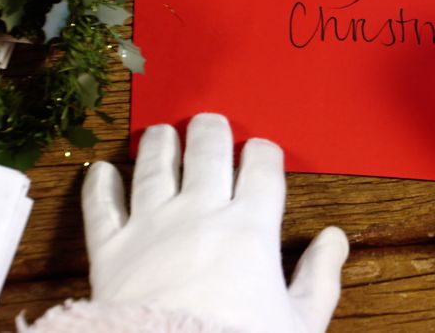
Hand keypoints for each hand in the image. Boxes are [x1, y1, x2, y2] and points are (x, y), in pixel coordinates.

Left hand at [82, 113, 347, 332]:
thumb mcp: (301, 319)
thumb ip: (320, 276)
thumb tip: (334, 240)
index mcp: (251, 226)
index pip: (261, 166)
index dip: (264, 150)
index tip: (262, 150)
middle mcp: (201, 214)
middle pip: (206, 152)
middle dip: (210, 130)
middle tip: (209, 122)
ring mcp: (153, 228)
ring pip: (155, 167)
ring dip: (160, 144)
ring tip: (162, 132)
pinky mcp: (111, 251)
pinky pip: (102, 207)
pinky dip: (100, 185)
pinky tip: (101, 171)